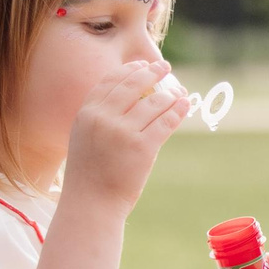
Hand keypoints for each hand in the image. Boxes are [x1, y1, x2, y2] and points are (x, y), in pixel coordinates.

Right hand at [60, 58, 189, 213]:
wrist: (91, 204)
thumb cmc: (90, 174)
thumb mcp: (84, 137)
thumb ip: (100, 116)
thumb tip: (132, 96)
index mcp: (86, 113)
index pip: (110, 80)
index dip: (129, 69)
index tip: (143, 64)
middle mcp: (103, 118)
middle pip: (133, 84)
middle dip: (152, 72)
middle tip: (165, 66)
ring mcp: (123, 132)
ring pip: (154, 102)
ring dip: (170, 93)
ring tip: (179, 91)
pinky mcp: (142, 148)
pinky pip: (165, 121)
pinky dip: (178, 110)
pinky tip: (184, 105)